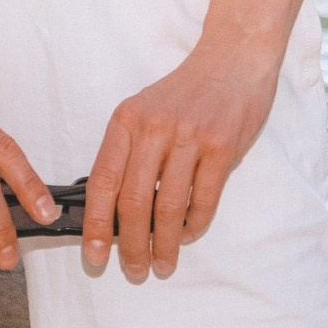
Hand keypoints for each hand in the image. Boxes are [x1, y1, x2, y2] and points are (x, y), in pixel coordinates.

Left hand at [83, 33, 281, 279]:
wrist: (233, 57)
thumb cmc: (186, 92)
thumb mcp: (146, 110)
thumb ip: (130, 152)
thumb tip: (113, 211)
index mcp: (127, 119)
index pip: (103, 180)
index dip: (95, 223)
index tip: (94, 256)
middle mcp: (154, 126)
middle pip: (134, 201)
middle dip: (131, 245)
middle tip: (135, 270)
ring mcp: (190, 135)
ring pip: (169, 207)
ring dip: (165, 245)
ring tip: (163, 264)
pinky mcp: (222, 145)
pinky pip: (204, 200)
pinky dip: (195, 225)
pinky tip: (189, 234)